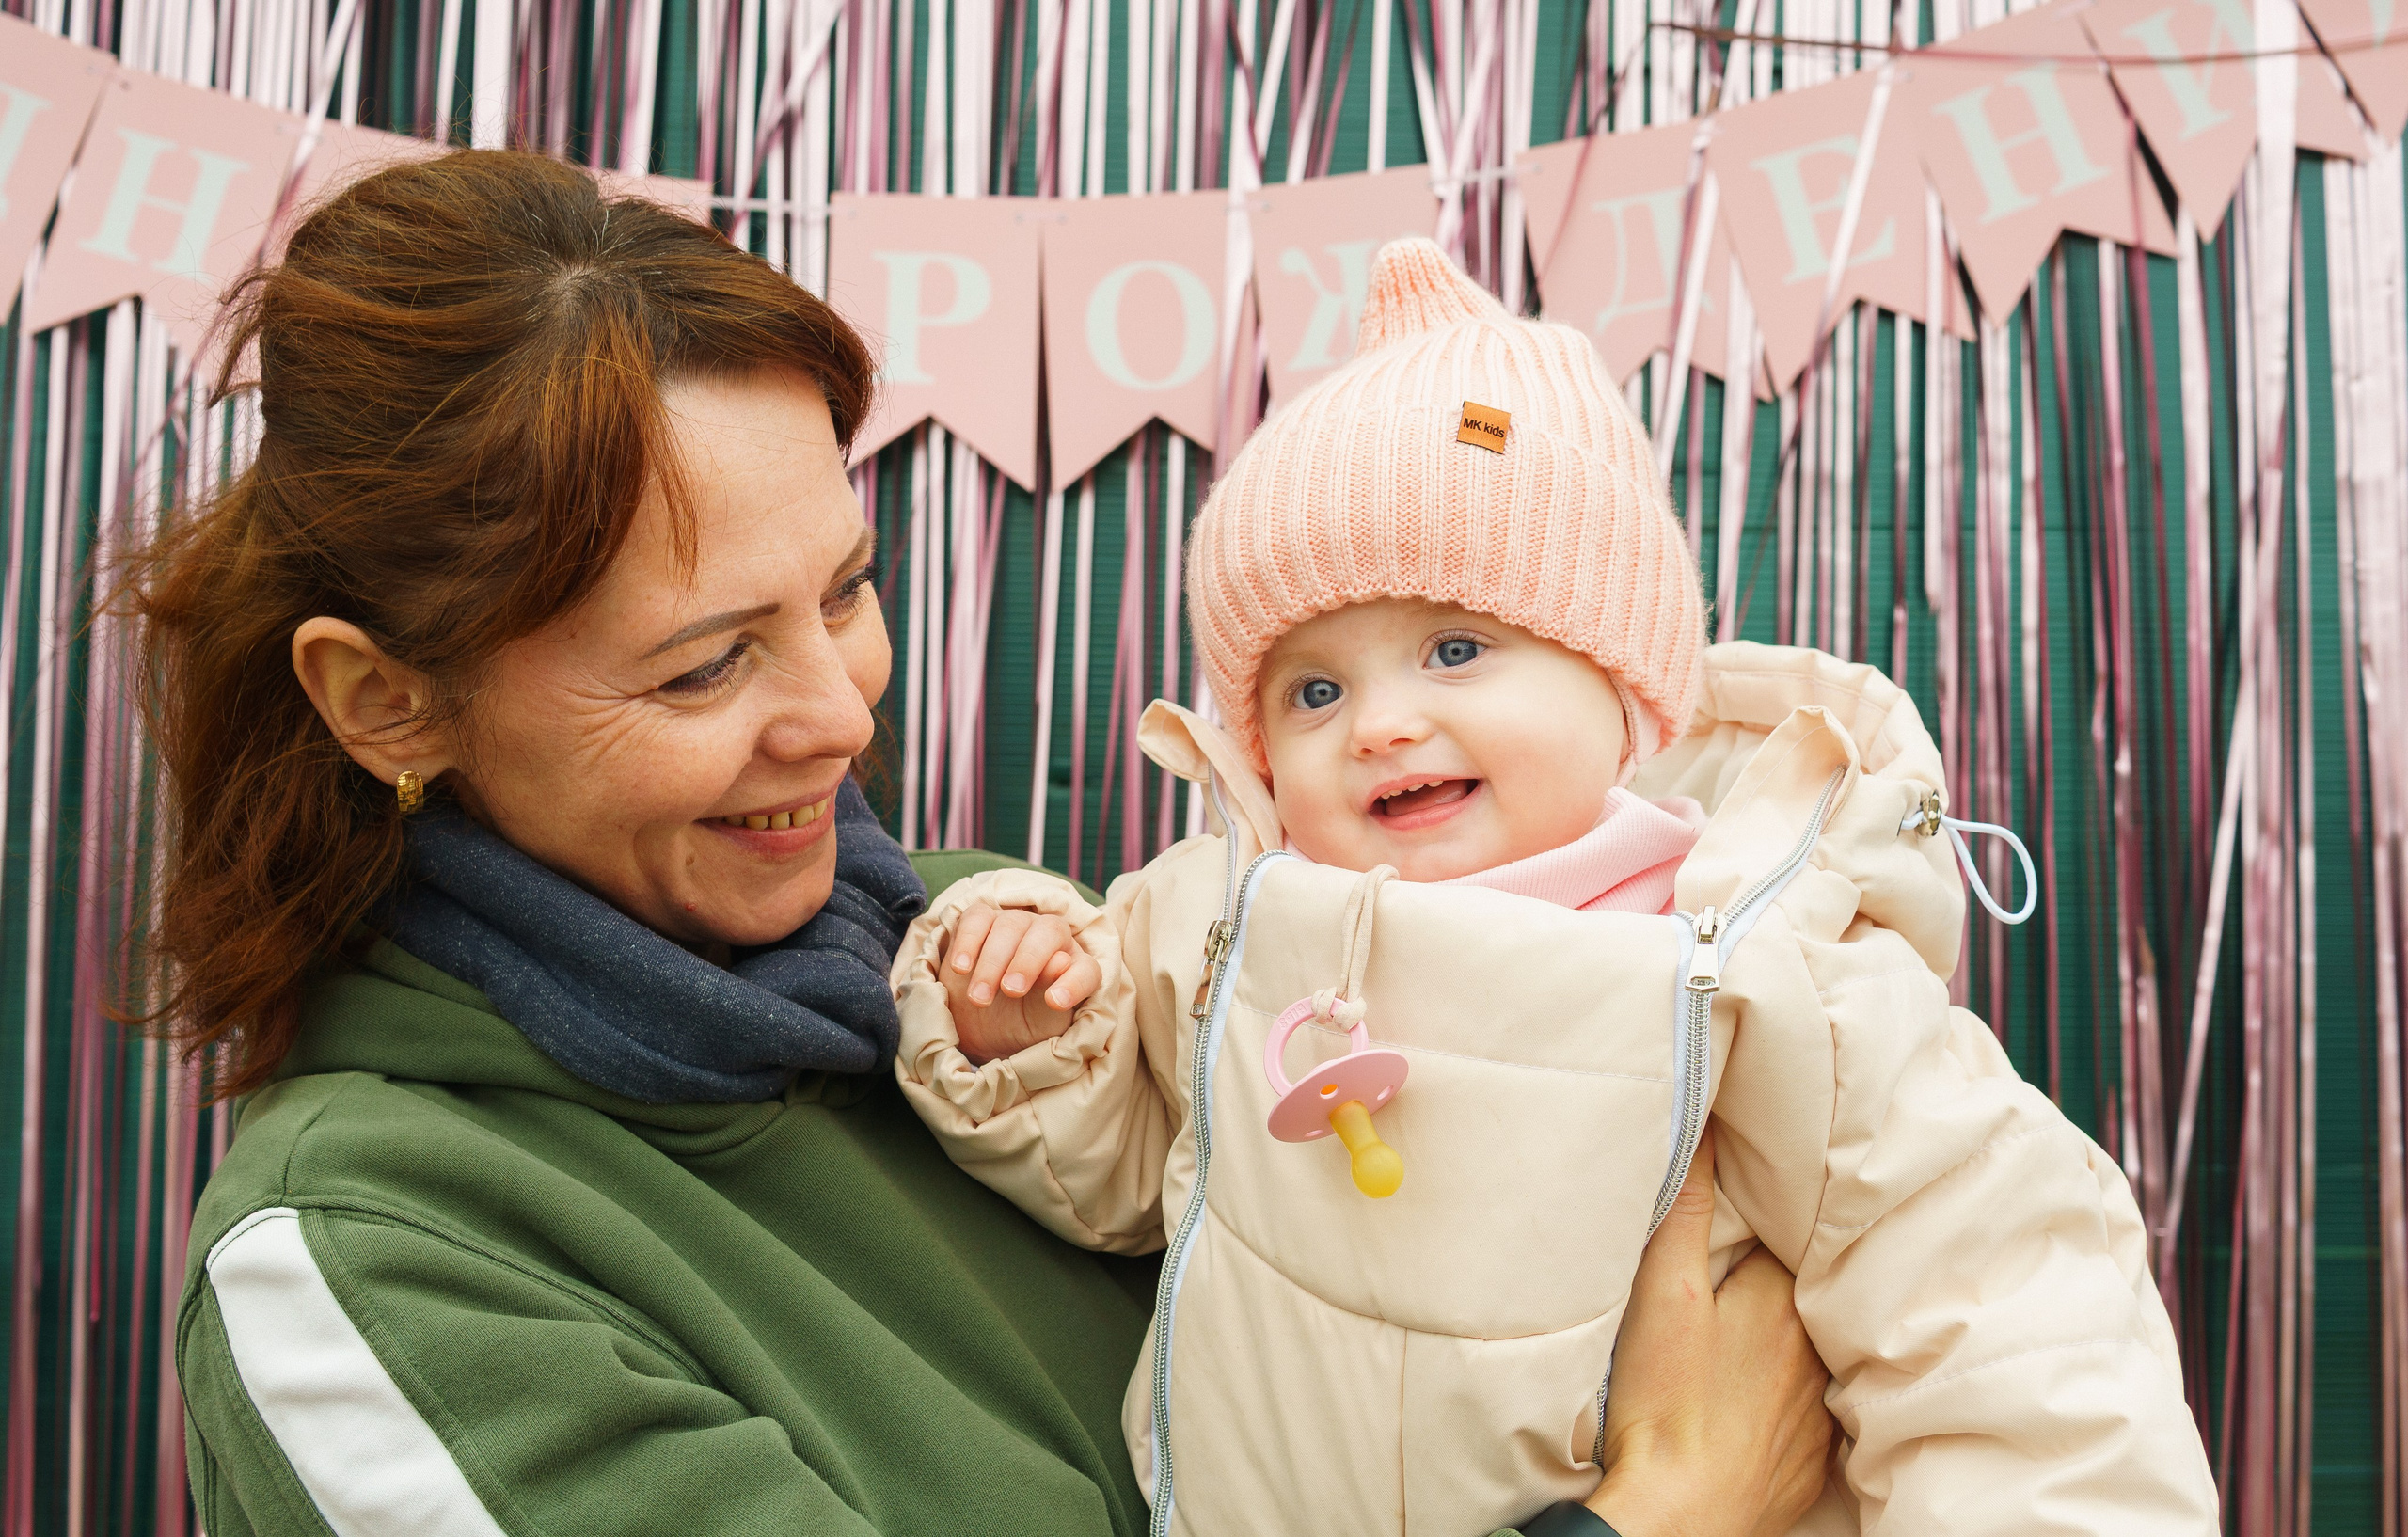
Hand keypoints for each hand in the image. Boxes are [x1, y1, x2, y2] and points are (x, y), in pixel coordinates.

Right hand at [940, 903, 1102, 1064]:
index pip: (1086, 968)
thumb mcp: (1042, 1025)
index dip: (1074, 983)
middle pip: (1049, 931)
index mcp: (1076, 967)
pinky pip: (977, 919)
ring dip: (993, 962)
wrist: (982, 1025)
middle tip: (1010, 991)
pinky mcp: (982, 921)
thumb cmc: (1022, 1025)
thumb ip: (1057, 1002)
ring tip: (979, 999)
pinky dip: (968, 942)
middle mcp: (1051, 937)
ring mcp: (1017, 924)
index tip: (1054, 1003)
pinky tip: (961, 969)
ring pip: (1010, 925)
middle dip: (1029, 961)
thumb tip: (1060, 963)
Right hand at [1585, 1128, 1834, 1536]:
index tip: (1739, 1215)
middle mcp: (1816, 1351)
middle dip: (1773, 1279)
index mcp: (1781, 1300)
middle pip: (1799, 1294)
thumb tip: (1708, 1126)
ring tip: (1744, 1339)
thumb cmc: (1662, 1404)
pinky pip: (1809, 1413)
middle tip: (1734, 1279)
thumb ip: (1684, 1207)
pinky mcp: (1811, 1461)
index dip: (1758, 1224)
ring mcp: (1819, 1412)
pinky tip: (1753, 1403)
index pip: (1781, 1238)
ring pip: (1808, 1352)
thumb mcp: (1663, 1291)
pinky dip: (1788, 1401)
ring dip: (1784, 1341)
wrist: (1678, 1518)